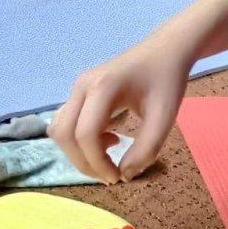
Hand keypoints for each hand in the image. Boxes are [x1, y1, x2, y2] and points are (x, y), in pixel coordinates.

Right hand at [49, 29, 194, 184]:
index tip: (118, 177)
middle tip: (110, 174)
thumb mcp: (165, 117)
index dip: (97, 163)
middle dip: (83, 162)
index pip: (85, 134)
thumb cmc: (167, 80)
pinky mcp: (79, 93)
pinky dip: (77, 140)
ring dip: (77, 152)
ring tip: (108, 157)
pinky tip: (106, 139)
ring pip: (60, 130)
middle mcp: (82, 86)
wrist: (165, 50)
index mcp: (103, 88)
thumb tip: (125, 175)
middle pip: (64, 134)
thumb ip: (147, 149)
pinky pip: (65, 123)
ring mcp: (77, 88)